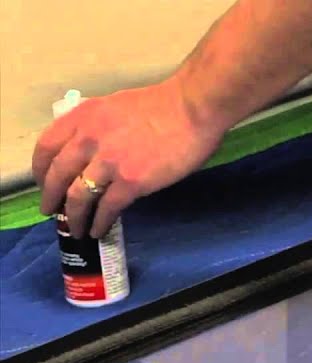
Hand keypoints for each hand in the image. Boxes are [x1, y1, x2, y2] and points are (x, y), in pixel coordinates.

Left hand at [32, 79, 226, 238]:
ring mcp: (109, 162)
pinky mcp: (132, 182)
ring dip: (74, 217)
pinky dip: (99, 222)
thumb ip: (97, 127)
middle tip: (52, 212)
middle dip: (51, 198)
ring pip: (78, 196)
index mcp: (83, 117)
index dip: (40, 170)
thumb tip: (94, 150)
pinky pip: (107, 208)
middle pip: (57, 175)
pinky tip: (99, 230)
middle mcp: (88, 139)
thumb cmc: (163, 105)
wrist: (192, 108)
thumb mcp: (115, 107)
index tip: (44, 183)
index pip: (46, 147)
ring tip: (76, 229)